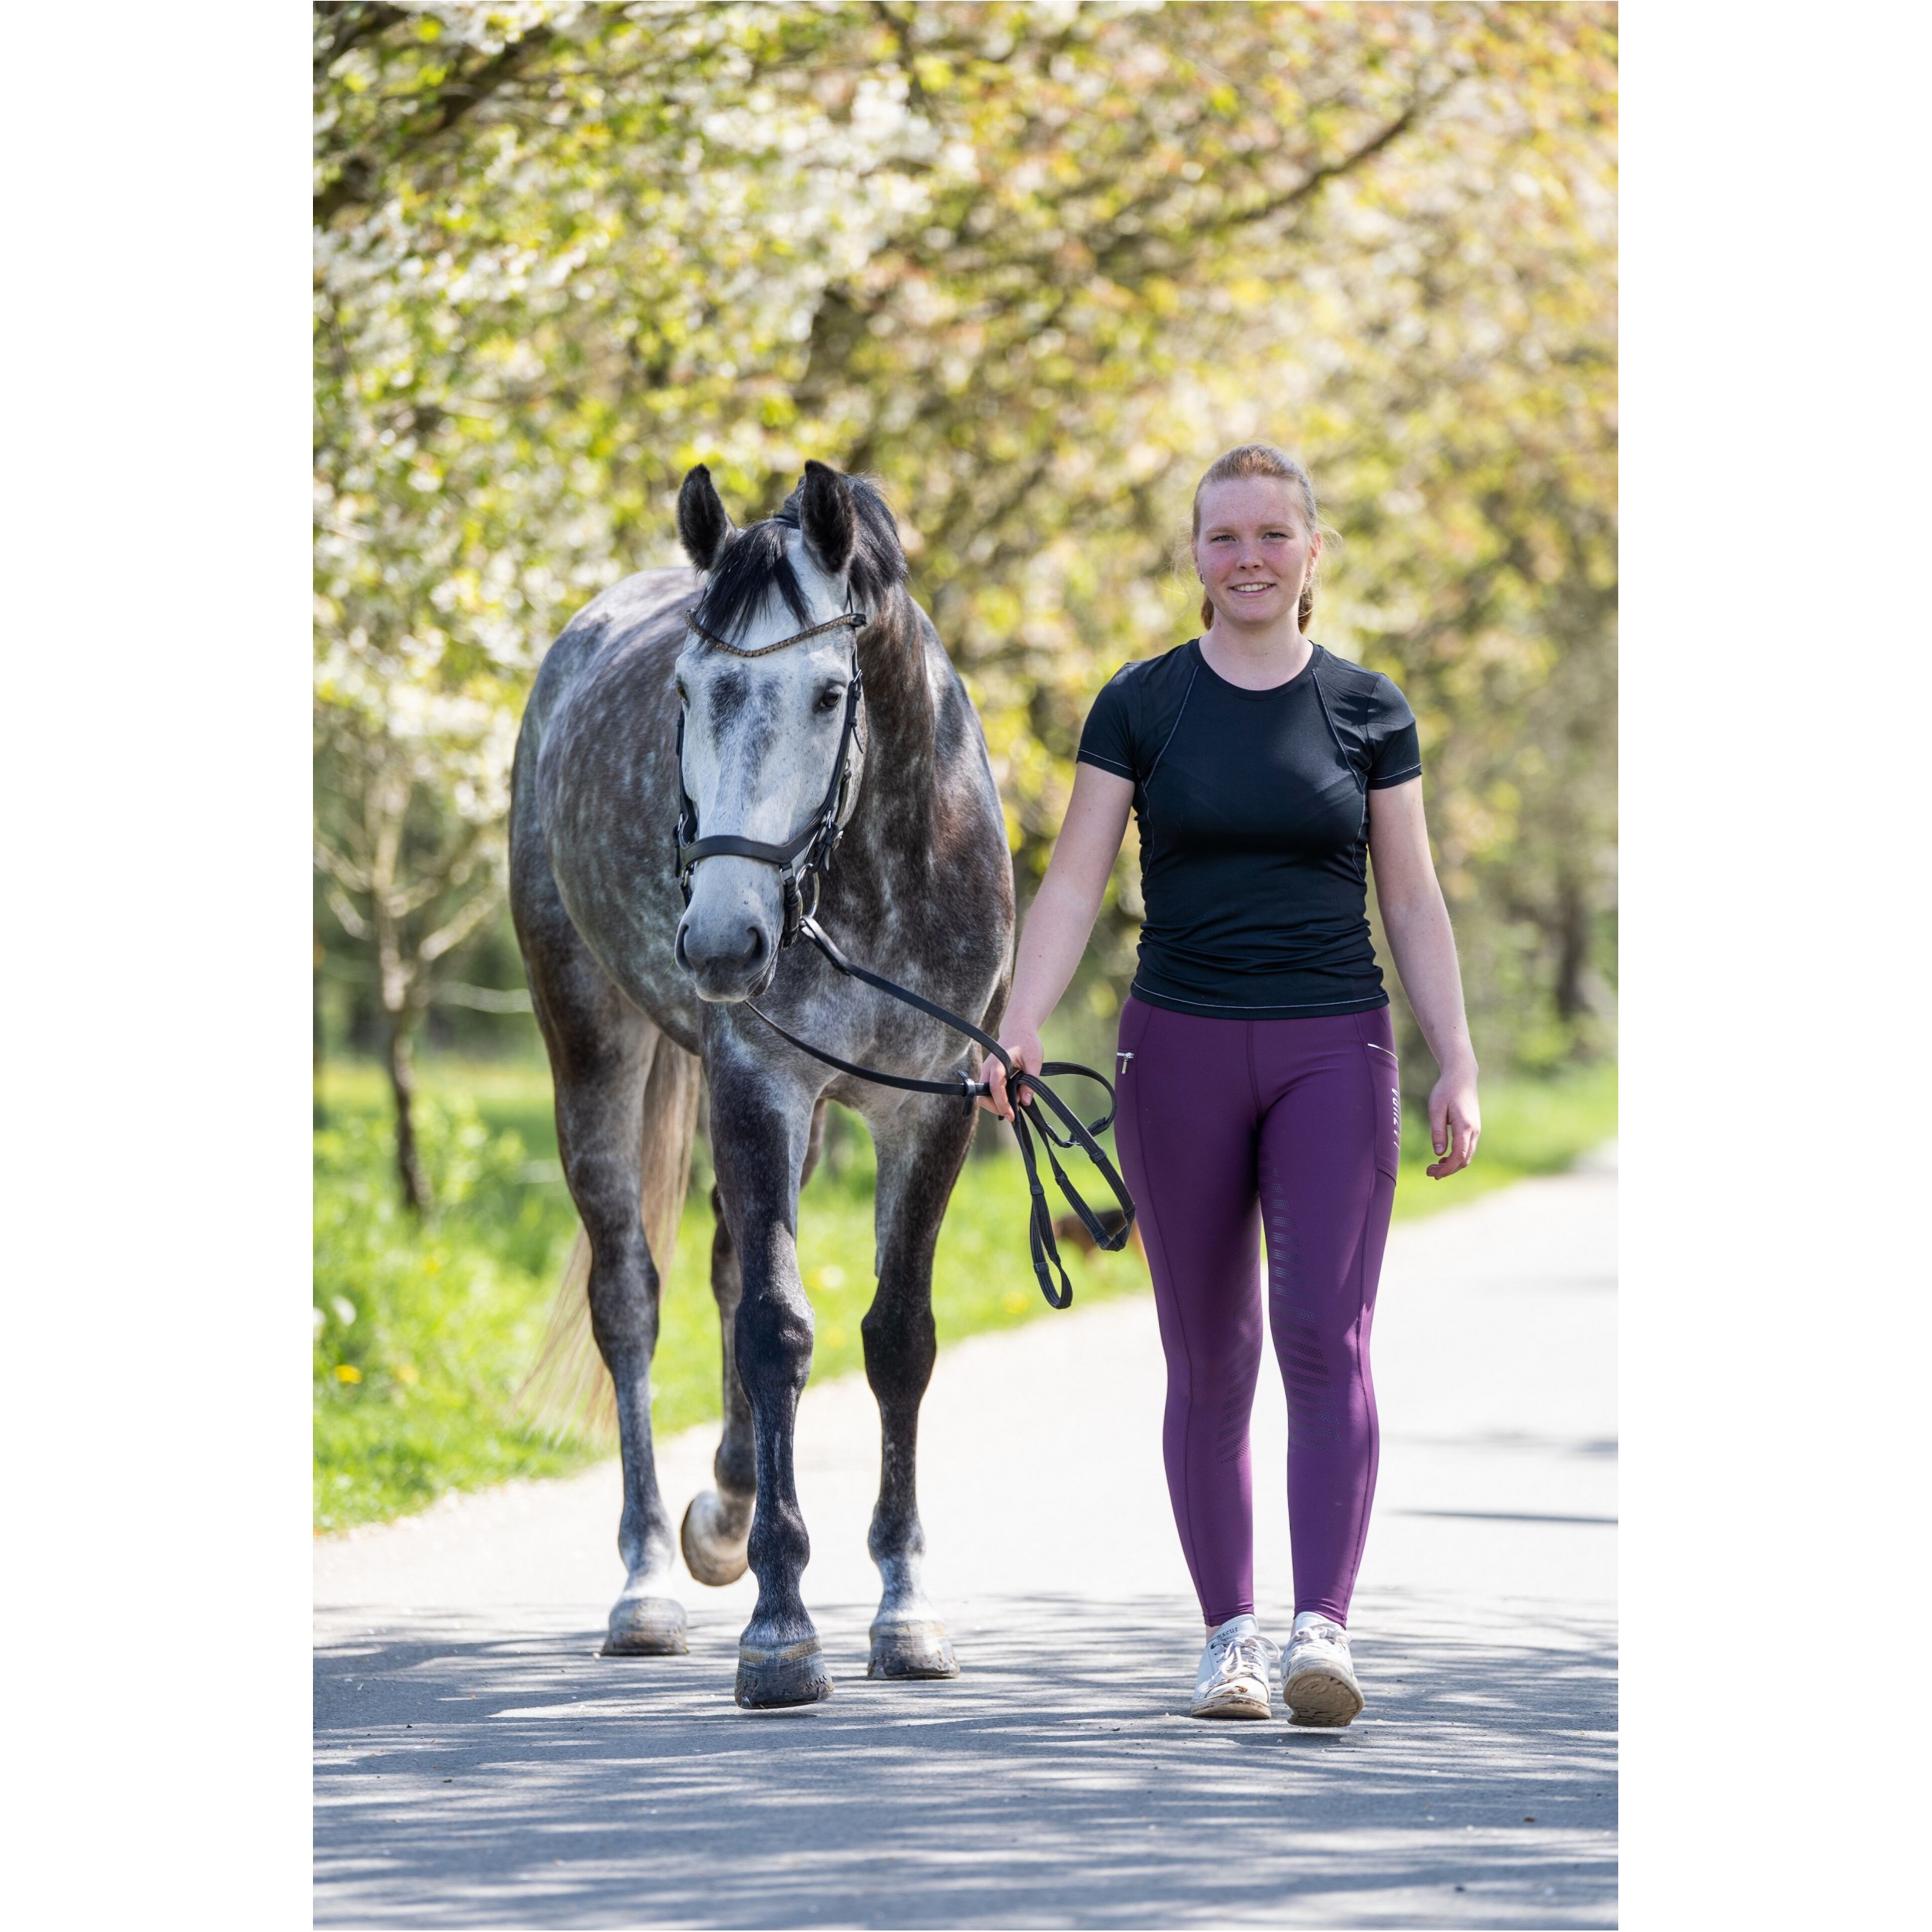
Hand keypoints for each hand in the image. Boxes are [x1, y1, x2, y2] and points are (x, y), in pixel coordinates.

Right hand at [979, 1027, 1042, 1121]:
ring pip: (983, 1096)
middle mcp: (988, 1069)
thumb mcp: (1034, 1061)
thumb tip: (1025, 1102)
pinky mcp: (990, 1076)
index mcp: (997, 1063)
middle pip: (982, 1096)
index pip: (995, 1088)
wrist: (1018, 1029)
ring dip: (996, 1105)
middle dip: (995, 1108)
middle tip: (1013, 1115)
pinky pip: (988, 1092)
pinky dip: (997, 1100)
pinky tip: (1011, 1102)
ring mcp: (987, 1073)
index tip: (1012, 1115)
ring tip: (1014, 1109)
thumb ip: (1030, 1082)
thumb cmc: (1026, 1042)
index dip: (1002, 1104)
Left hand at [1426, 1064, 1480, 1178]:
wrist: (1462, 1076)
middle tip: (1429, 1172)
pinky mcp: (1473, 1128)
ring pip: (1467, 1155)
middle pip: (1464, 1159)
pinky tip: (1443, 1157)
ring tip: (1434, 1167)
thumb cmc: (1446, 1091)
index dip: (1447, 1168)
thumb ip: (1438, 1131)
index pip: (1459, 1155)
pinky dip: (1457, 1157)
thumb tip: (1438, 1153)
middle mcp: (1474, 1130)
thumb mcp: (1436, 1110)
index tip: (1433, 1174)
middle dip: (1448, 1170)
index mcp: (1465, 1126)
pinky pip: (1467, 1148)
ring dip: (1452, 1164)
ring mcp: (1475, 1130)